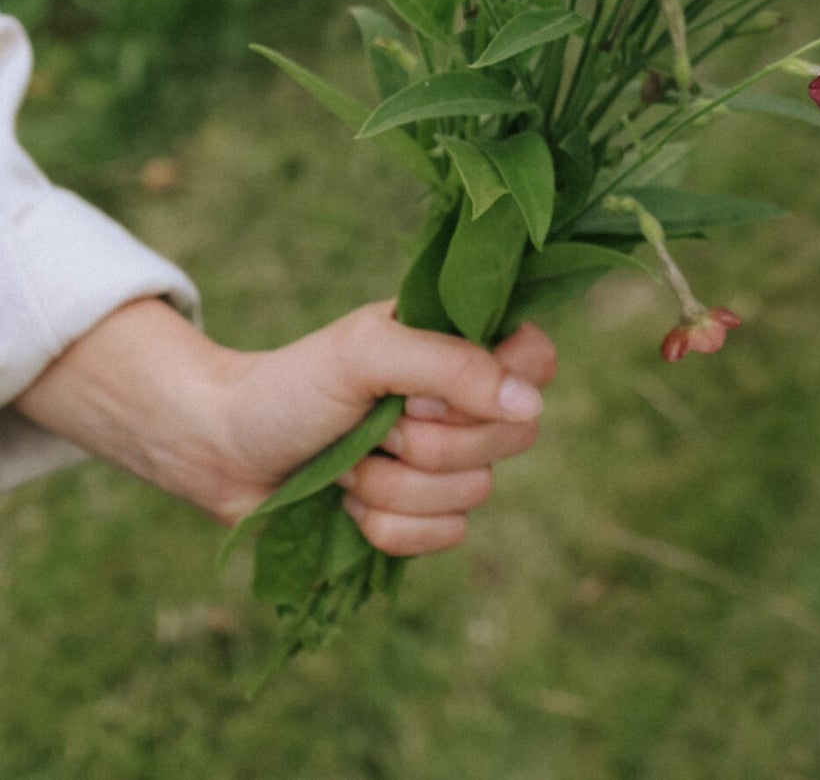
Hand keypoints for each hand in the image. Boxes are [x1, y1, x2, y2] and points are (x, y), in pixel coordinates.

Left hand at [217, 300, 557, 555]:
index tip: (427, 390)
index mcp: (457, 343)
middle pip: (511, 438)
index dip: (495, 386)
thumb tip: (530, 402)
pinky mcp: (421, 515)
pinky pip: (446, 537)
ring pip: (474, 494)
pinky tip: (350, 503)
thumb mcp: (367, 352)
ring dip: (395, 485)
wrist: (224, 453)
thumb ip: (450, 365)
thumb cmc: (292, 386)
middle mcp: (462, 401)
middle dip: (428, 442)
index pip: (536, 361)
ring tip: (349, 461)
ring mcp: (444, 461)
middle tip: (375, 423)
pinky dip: (387, 526)